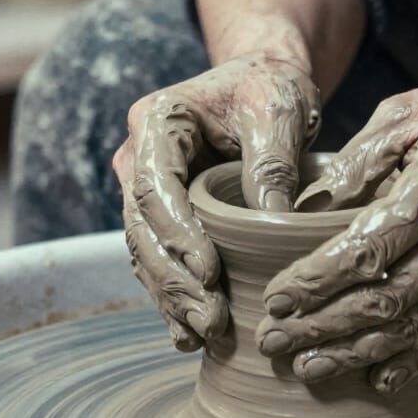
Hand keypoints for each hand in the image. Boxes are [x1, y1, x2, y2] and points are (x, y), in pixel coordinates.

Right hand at [114, 55, 321, 352]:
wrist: (262, 83)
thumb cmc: (269, 88)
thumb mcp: (279, 110)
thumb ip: (272, 161)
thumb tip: (272, 218)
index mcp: (156, 121)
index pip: (154, 186)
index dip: (177, 233)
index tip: (209, 272)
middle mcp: (138, 156)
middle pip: (142, 227)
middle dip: (172, 279)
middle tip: (210, 319)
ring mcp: (144, 188)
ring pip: (144, 251)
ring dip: (171, 296)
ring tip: (204, 334)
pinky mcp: (162, 215)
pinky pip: (159, 259)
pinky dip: (173, 296)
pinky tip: (189, 334)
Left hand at [255, 67, 417, 391]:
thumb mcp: (409, 110)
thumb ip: (357, 160)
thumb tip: (303, 209)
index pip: (365, 250)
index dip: (316, 282)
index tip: (277, 300)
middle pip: (385, 298)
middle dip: (322, 327)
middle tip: (274, 341)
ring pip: (415, 324)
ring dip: (357, 352)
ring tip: (309, 367)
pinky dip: (412, 359)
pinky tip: (374, 376)